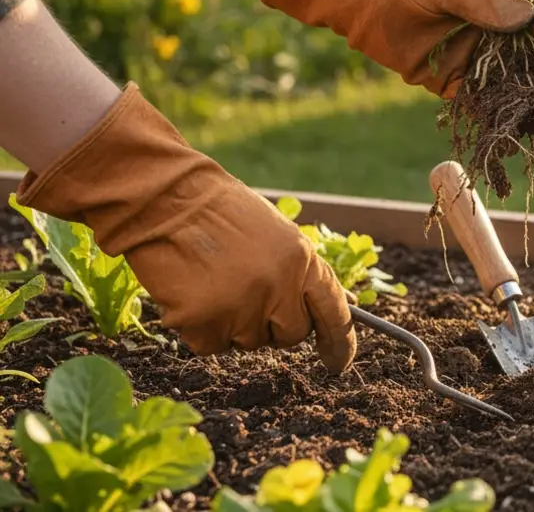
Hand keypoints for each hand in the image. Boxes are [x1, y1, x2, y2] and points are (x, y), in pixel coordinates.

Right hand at [14, 84, 355, 371]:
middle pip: (291, 335)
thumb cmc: (219, 212)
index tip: (338, 362)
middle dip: (275, 326)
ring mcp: (242, 307)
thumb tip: (329, 310)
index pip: (333, 310)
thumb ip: (300, 272)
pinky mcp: (204, 322)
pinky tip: (192, 293)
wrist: (164, 199)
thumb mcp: (276, 234)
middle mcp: (279, 287)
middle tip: (249, 296)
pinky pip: (211, 345)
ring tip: (214, 281)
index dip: (340, 342)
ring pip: (249, 342)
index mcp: (302, 259)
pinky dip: (201, 328)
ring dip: (234, 323)